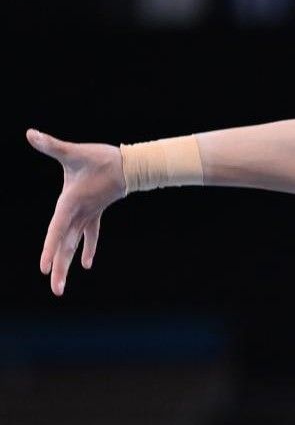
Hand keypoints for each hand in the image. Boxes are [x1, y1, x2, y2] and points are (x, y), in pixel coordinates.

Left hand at [27, 128, 124, 295]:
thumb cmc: (102, 159)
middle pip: (66, 246)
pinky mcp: (94, 213)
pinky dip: (87, 248)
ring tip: (59, 287)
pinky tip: (86, 264)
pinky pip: (90, 234)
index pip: (56, 230)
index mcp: (70, 204)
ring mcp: (87, 216)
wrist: (132, 165)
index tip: (43, 268)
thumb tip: (31, 134)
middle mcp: (78, 214)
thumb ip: (51, 145)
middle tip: (56, 290)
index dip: (49, 248)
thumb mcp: (74, 152)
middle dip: (60, 268)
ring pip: (75, 245)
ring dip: (67, 264)